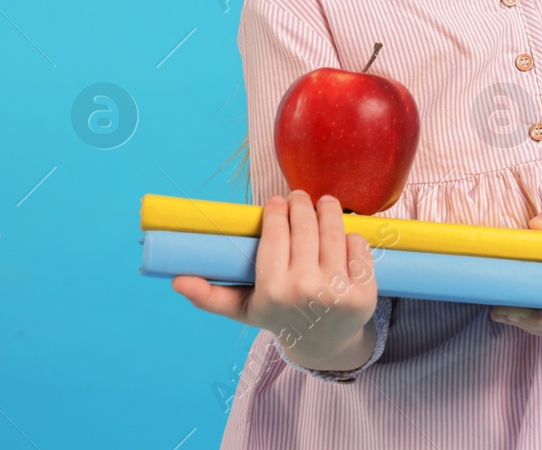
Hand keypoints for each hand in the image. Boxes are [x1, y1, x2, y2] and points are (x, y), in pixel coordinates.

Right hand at [172, 191, 379, 368]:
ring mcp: (338, 290)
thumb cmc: (279, 317)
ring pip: (334, 231)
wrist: (323, 344)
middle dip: (302, 204)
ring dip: (328, 210)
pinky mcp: (365, 290)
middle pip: (306, 227)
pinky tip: (342, 232)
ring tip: (323, 203)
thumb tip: (176, 280)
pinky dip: (352, 234)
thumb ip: (209, 297)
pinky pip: (359, 246)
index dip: (276, 210)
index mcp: (273, 291)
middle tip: (299, 196)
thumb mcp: (244, 310)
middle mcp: (305, 290)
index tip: (275, 200)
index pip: (276, 234)